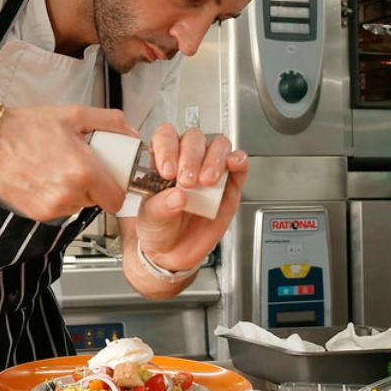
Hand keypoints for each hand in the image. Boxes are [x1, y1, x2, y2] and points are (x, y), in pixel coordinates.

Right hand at [0, 105, 138, 221]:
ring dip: (76, 191)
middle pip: (98, 202)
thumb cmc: (26, 127)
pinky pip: (59, 209)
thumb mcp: (74, 114)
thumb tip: (131, 133)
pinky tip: (46, 177)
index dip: (116, 188)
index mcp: (83, 172)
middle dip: (95, 185)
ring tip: (60, 168)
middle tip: (82, 164)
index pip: (117, 200)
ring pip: (78, 206)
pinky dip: (58, 196)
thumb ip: (110, 122)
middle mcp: (68, 195)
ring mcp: (51, 208)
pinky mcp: (36, 214)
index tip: (111, 177)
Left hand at [134, 125, 249, 270]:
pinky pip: (239, 165)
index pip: (166, 137)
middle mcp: (187, 161)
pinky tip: (233, 164)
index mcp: (163, 161)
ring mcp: (210, 170)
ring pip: (218, 145)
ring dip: (214, 158)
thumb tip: (178, 196)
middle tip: (187, 181)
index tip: (167, 171)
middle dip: (191, 157)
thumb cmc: (158, 228)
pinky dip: (239, 160)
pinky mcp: (230, 185)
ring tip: (207, 181)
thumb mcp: (151, 219)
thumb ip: (161, 207)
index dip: (167, 148)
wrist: (173, 253)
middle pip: (194, 138)